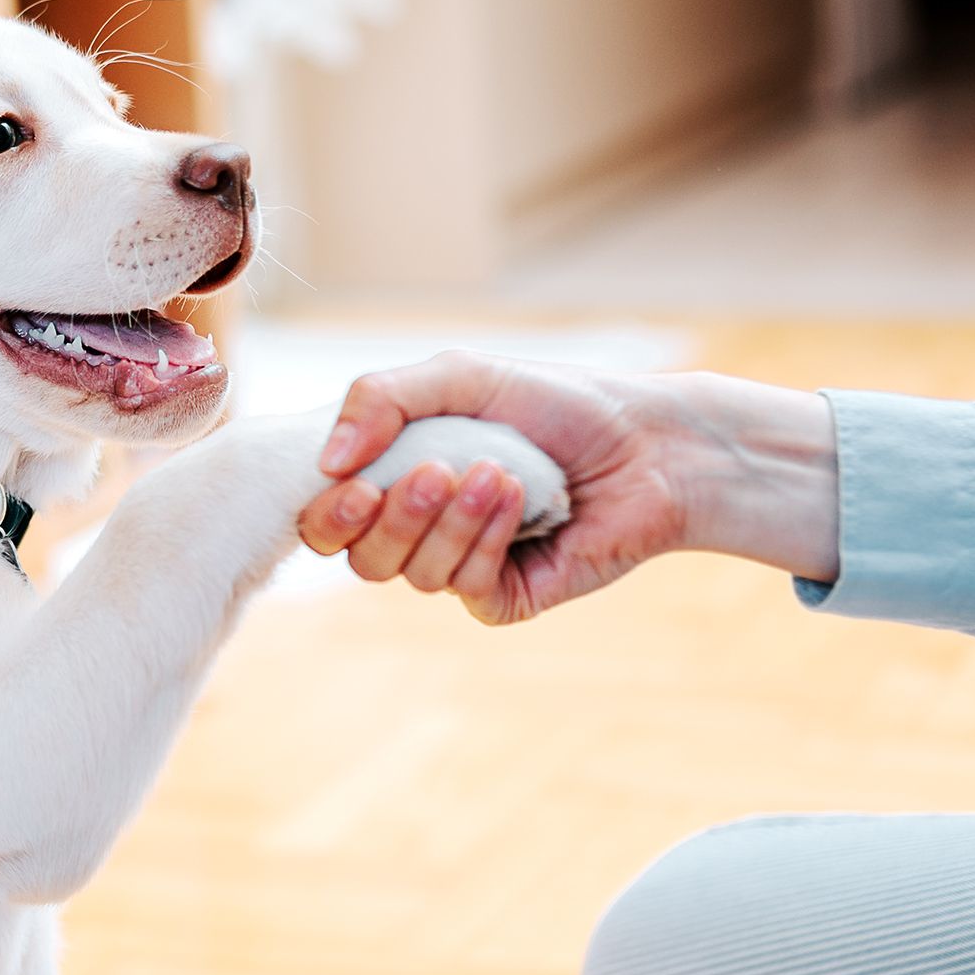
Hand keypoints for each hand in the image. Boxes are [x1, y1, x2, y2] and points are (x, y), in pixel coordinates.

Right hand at [295, 353, 839, 623]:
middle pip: (360, 557)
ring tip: (500, 473)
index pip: (327, 519)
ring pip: (413, 574)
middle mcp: (422, 529)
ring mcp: (464, 566)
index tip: (353, 483)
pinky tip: (520, 499)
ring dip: (451, 519)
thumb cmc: (557, 404)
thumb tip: (327, 459)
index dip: (327, 513)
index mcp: (398, 478)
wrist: (648, 442)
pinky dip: (486, 539)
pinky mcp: (507, 597)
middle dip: (391, 517)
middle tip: (434, 472)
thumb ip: (381, 397)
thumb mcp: (461, 377)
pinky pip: (466, 588)